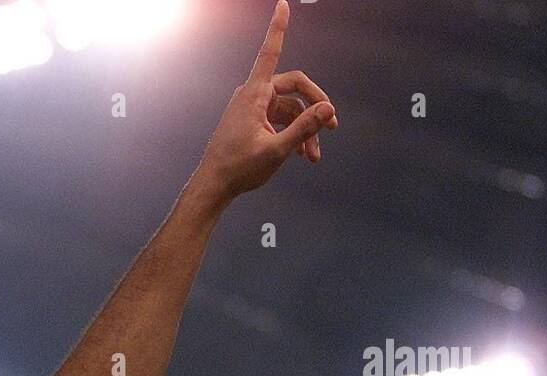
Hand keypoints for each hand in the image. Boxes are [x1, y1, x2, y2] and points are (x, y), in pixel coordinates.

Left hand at [196, 0, 337, 201]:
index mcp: (254, 95)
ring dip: (304, 130)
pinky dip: (292, 134)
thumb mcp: (276, 150)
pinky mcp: (252, 122)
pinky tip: (302, 154)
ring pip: (288, 110)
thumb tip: (328, 110)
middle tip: (333, 127)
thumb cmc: (238, 168)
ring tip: (313, 156)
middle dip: (314, 108)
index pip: (269, 53)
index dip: (277, 28)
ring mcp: (252, 109)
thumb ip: (304, 128)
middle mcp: (252, 96)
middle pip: (294, 89)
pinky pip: (279, 120)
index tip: (282, 4)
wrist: (214, 186)